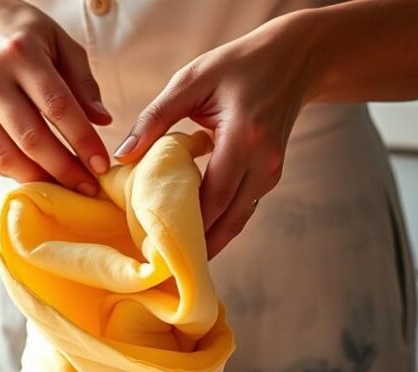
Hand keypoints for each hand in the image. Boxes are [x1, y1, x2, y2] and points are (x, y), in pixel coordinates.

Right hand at [0, 0, 112, 194]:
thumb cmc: (22, 35)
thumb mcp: (59, 42)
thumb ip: (83, 81)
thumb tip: (102, 121)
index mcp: (21, 53)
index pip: (57, 107)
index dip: (82, 141)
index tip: (102, 165)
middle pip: (32, 138)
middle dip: (65, 170)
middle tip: (88, 187)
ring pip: (8, 157)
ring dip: (41, 180)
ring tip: (66, 187)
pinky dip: (19, 173)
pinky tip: (41, 176)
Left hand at [113, 19, 310, 256]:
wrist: (294, 59)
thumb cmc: (238, 65)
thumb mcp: (192, 80)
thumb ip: (156, 116)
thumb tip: (122, 153)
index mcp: (244, 136)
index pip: (214, 193)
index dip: (187, 223)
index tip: (156, 245)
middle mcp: (263, 161)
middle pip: (228, 218)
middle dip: (196, 245)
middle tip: (161, 267)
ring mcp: (271, 172)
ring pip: (238, 220)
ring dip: (209, 240)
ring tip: (174, 260)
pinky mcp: (270, 176)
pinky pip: (242, 209)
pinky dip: (219, 224)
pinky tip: (193, 235)